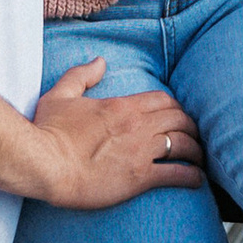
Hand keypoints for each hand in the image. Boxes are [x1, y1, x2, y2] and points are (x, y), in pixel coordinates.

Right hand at [27, 58, 207, 209]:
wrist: (44, 164)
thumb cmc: (48, 131)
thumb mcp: (61, 95)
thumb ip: (82, 75)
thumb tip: (100, 61)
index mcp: (123, 106)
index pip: (164, 100)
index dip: (176, 108)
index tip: (177, 117)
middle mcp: (138, 125)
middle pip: (180, 120)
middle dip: (190, 128)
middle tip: (193, 137)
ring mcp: (141, 151)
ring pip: (184, 145)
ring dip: (196, 151)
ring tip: (199, 159)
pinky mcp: (140, 177)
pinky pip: (177, 174)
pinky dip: (191, 177)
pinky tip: (196, 180)